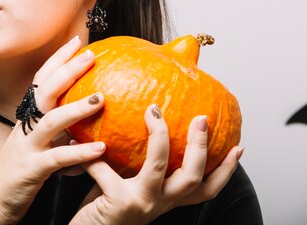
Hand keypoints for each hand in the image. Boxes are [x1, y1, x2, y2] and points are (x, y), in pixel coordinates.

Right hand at [0, 36, 106, 224]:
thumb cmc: (16, 176)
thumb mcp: (36, 147)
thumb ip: (57, 133)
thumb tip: (84, 121)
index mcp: (26, 119)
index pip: (41, 81)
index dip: (57, 59)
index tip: (77, 41)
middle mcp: (24, 128)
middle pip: (44, 91)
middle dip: (67, 70)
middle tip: (91, 55)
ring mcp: (26, 147)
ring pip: (50, 121)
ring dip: (76, 107)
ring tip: (102, 98)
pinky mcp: (31, 170)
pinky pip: (57, 159)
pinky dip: (79, 153)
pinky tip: (100, 149)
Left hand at [69, 106, 242, 224]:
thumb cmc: (101, 208)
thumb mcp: (124, 184)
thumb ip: (133, 163)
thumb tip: (136, 120)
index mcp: (165, 199)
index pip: (206, 188)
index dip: (226, 170)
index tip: (239, 146)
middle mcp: (160, 204)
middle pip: (194, 175)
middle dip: (200, 145)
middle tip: (201, 118)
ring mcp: (142, 204)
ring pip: (161, 166)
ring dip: (160, 137)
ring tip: (154, 111)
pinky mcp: (119, 202)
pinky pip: (106, 168)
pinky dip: (94, 154)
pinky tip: (79, 139)